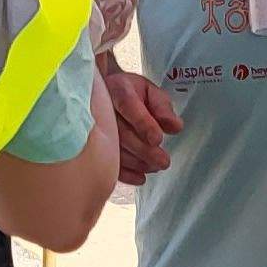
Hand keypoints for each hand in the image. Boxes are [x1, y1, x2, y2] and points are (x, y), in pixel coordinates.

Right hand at [102, 64, 181, 184]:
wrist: (102, 93)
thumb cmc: (130, 93)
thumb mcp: (150, 91)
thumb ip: (163, 107)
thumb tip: (175, 126)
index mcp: (118, 89)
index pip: (128, 105)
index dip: (143, 123)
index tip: (158, 139)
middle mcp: (102, 107)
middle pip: (121, 131)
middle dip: (144, 149)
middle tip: (163, 161)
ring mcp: (93, 126)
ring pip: (112, 148)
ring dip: (136, 162)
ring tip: (154, 167)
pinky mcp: (91, 144)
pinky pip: (104, 161)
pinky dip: (123, 173)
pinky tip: (140, 178)